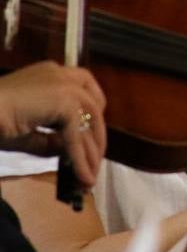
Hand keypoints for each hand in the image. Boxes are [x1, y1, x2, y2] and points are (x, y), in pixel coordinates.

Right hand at [0, 62, 106, 186]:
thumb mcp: (26, 132)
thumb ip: (50, 140)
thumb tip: (70, 152)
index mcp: (50, 74)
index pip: (85, 89)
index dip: (93, 114)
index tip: (92, 137)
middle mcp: (60, 74)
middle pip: (93, 106)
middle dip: (96, 137)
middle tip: (94, 164)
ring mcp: (63, 86)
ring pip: (88, 123)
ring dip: (91, 153)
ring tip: (89, 178)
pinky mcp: (63, 102)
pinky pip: (76, 135)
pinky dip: (81, 158)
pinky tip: (82, 177)